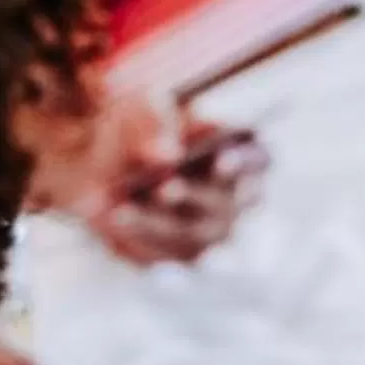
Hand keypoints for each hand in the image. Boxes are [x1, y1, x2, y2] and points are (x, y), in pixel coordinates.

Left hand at [40, 84, 268, 267]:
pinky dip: (137, 237)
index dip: (246, 163)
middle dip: (196, 197)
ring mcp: (212, 233)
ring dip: (157, 223)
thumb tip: (165, 157)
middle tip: (166, 189)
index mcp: (241, 153)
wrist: (105, 164)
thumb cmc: (140, 128)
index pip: (259, 160)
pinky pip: (164, 255)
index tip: (222, 160)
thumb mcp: (142, 108)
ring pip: (193, 236)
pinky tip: (112, 218)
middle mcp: (236, 199)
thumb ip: (155, 123)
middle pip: (229, 206)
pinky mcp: (180, 255)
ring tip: (120, 210)